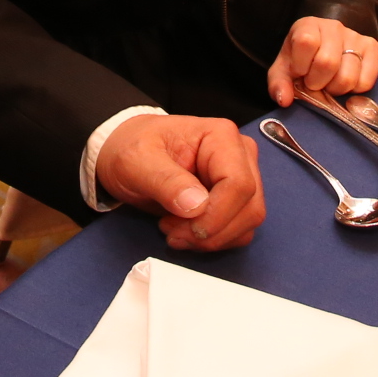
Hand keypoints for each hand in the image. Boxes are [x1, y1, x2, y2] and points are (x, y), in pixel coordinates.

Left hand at [93, 114, 263, 250]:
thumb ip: (165, 180)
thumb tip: (196, 205)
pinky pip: (238, 231)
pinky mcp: (235, 200)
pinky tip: (185, 232)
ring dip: (212, 239)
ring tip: (173, 230)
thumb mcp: (136, 160)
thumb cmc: (132, 148)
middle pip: (250, 207)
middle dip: (212, 231)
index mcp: (221, 136)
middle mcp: (240, 156)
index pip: (239, 184)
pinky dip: (213, 240)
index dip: (217, 215)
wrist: (128, 155)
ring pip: (247, 223)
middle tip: (172, 232)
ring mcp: (241, 178)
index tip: (187, 229)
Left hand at [266, 17, 377, 106]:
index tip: (299, 72)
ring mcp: (355, 36)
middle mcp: (333, 27)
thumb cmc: (301, 60)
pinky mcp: (371, 48)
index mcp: (307, 25)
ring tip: (329, 83)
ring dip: (336, 89)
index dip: (301, 65)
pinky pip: (366, 80)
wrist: (323, 49)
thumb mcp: (283, 70)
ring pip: (348, 76)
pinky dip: (354, 90)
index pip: (306, 42)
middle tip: (314, 83)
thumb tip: (284, 100)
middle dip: (318, 82)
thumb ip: (278, 84)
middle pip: (328, 62)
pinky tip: (344, 83)